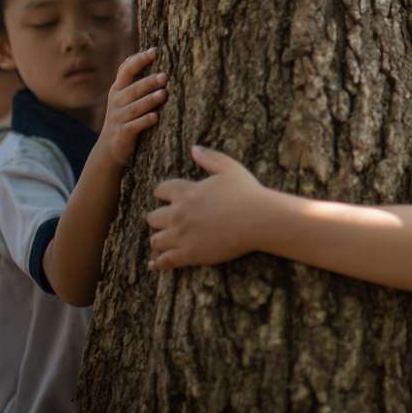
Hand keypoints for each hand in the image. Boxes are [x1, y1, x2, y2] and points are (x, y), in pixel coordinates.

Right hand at [97, 48, 166, 168]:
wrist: (109, 149)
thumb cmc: (124, 117)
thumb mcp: (125, 97)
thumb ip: (135, 80)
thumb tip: (153, 53)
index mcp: (118, 89)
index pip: (125, 70)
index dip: (138, 60)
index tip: (154, 51)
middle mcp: (116, 101)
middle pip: (133, 89)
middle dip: (149, 82)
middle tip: (165, 76)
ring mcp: (118, 118)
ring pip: (135, 107)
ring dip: (149, 100)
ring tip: (163, 94)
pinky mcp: (123, 134)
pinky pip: (134, 126)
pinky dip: (145, 121)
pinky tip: (155, 117)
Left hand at [146, 145, 265, 269]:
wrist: (258, 219)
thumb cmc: (247, 192)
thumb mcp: (230, 168)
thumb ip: (209, 158)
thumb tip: (194, 148)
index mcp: (186, 192)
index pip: (160, 190)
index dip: (163, 193)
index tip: (167, 197)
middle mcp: (178, 214)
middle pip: (153, 217)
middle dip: (159, 218)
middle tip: (168, 221)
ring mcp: (181, 236)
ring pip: (156, 240)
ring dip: (159, 239)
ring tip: (165, 241)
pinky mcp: (188, 255)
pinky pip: (163, 262)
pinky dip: (157, 263)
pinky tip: (154, 264)